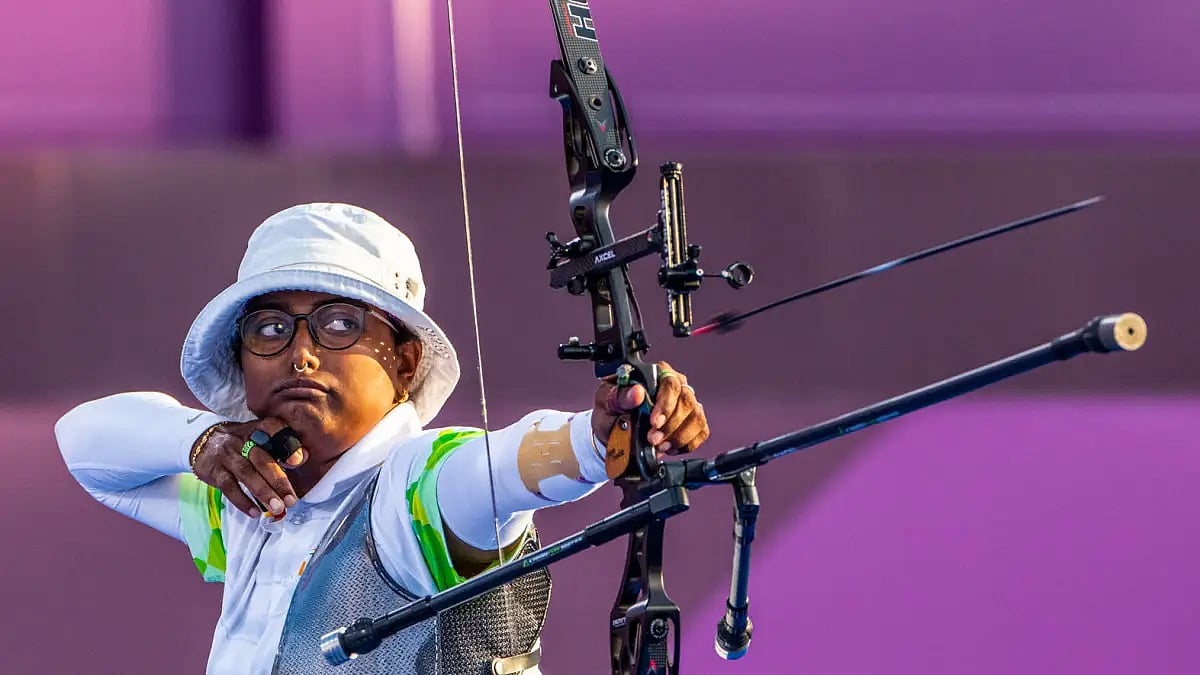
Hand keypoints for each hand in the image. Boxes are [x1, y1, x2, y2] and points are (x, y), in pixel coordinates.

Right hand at [190, 418, 305, 517]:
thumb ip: (280, 445)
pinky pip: (228, 486)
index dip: (286, 442)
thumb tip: (303, 458)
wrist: (202, 441)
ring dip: (263, 493)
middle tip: (291, 500)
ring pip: (246, 474)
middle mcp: (241, 440)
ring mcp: (227, 455)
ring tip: (277, 508)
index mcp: (256, 428)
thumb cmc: (240, 443)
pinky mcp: (214, 471)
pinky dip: (242, 501)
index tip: (298, 461)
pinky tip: (254, 512)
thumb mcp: (258, 437)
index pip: (271, 427)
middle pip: (262, 459)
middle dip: (278, 481)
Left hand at [592, 361, 709, 455]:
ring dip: (679, 436)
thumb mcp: (606, 403)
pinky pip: (701, 432)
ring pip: (696, 417)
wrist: (613, 435)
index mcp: (655, 374)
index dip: (665, 404)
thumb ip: (619, 396)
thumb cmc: (611, 413)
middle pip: (687, 400)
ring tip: (660, 446)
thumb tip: (636, 392)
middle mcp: (675, 386)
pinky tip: (670, 448)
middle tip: (653, 439)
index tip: (654, 423)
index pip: (670, 383)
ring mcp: (686, 404)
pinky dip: (687, 444)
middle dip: (670, 425)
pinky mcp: (693, 422)